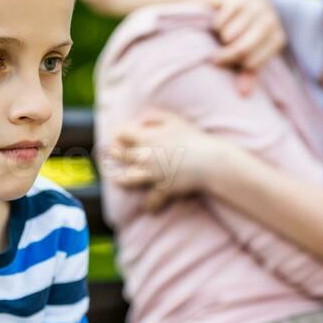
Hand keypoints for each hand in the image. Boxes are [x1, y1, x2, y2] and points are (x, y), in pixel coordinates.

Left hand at [104, 108, 232, 210]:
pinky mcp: (163, 189)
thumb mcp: (174, 120)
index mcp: (147, 138)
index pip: (120, 134)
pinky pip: (151, 200)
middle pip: (119, 155)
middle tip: (111, 156)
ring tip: (118, 180)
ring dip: (120, 180)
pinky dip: (149, 204)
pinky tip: (147, 206)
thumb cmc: (193, 138)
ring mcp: (153, 174)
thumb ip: (153, 116)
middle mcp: (146, 156)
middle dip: (113, 155)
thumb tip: (138, 121)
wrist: (210, 161)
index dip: (117, 134)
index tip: (119, 137)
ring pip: (126, 180)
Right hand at [209, 0, 285, 96]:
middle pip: (243, 48)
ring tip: (222, 32)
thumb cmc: (238, 28)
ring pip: (230, 35)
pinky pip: (221, 21)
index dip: (239, 66)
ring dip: (221, 37)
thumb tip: (244, 93)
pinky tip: (219, 18)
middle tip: (215, 59)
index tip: (227, 64)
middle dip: (227, 56)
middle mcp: (270, 18)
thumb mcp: (246, 48)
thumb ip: (247, 70)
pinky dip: (216, 23)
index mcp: (276, 35)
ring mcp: (256, 4)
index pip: (254, 61)